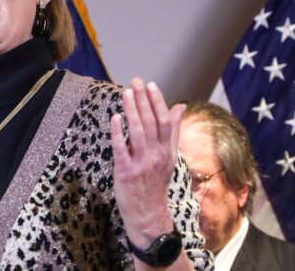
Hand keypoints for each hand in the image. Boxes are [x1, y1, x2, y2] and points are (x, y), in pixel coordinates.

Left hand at [110, 78, 184, 246]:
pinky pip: (121, 148)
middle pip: (151, 122)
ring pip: (137, 132)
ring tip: (126, 93)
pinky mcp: (126, 172)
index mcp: (168, 150)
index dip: (158, 102)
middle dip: (143, 100)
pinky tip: (115, 117)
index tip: (151, 85)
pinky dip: (118, 132)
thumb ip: (173, 130)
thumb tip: (180, 106)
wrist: (148, 214)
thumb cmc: (157, 182)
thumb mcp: (169, 156)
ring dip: (132, 111)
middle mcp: (156, 155)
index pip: (165, 121)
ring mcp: (141, 163)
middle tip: (136, 81)